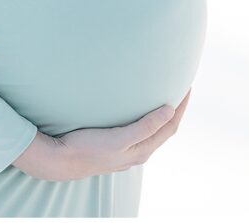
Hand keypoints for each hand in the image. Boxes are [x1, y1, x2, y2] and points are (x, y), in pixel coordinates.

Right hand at [12, 90, 190, 180]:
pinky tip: (136, 111)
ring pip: (151, 132)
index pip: (170, 126)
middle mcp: (138, 153)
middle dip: (174, 110)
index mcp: (143, 151)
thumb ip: (146, 127)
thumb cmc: (89, 148)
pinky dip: (146, 120)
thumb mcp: (120, 138)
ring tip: (161, 96)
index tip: (186, 86)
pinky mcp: (114, 147)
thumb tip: (170, 110)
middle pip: (164, 129)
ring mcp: (126, 152)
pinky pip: (138, 132)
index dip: (181, 107)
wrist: (62, 161)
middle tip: (178, 87)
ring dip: (160, 115)